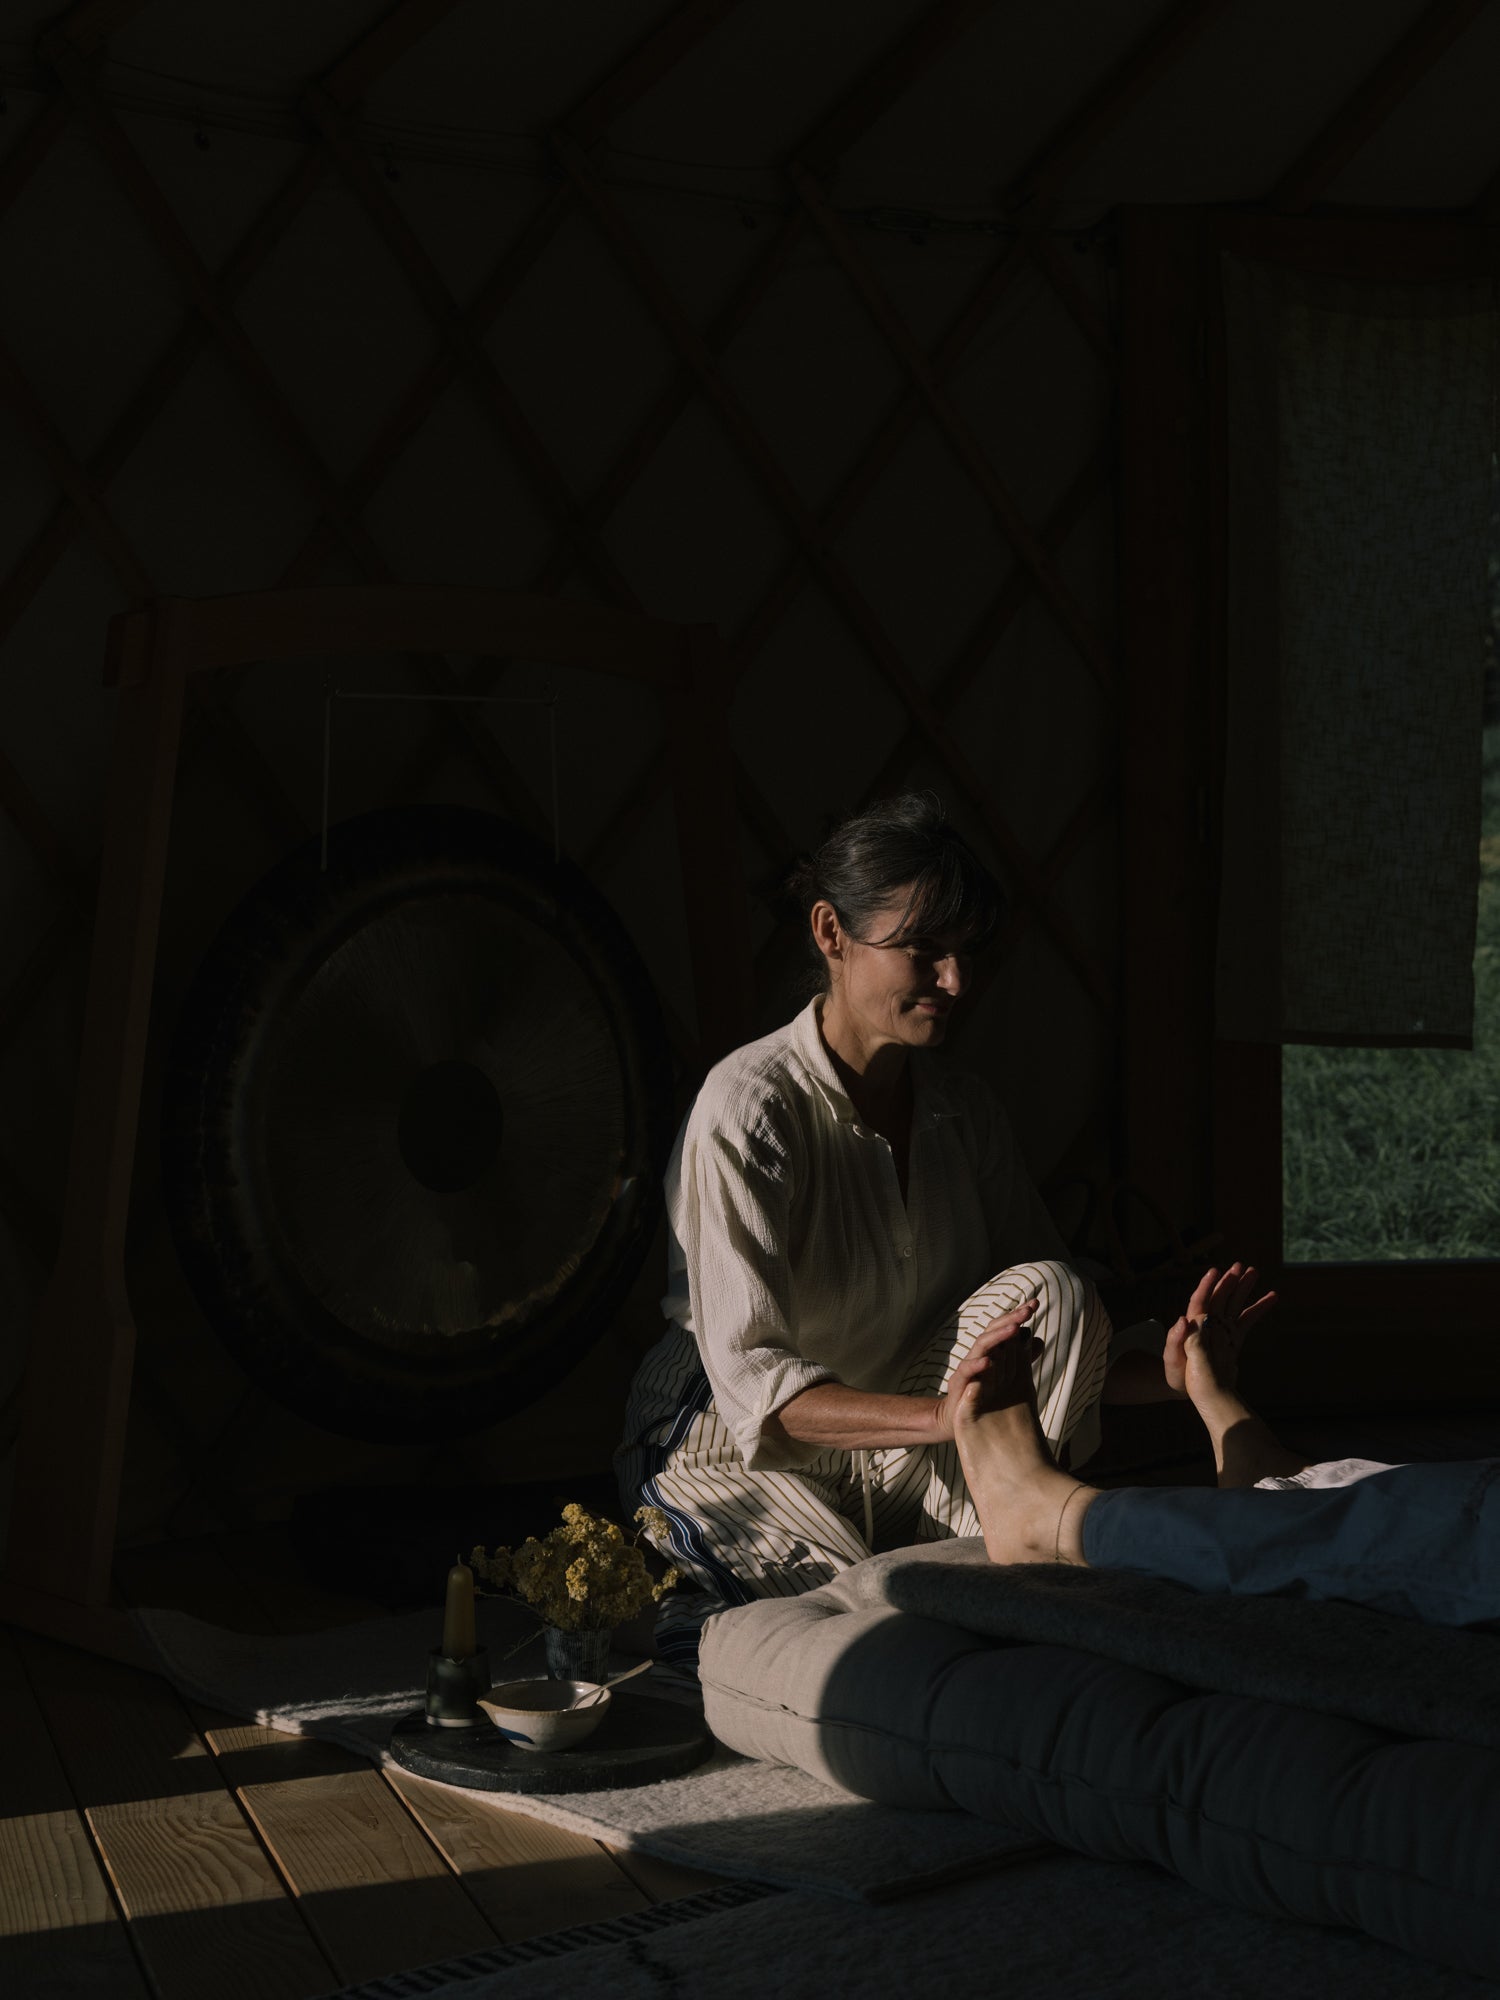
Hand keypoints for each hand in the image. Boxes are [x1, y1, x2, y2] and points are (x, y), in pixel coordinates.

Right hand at [934, 1297, 1040, 1439]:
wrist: (958, 1415)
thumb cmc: (984, 1391)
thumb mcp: (1005, 1373)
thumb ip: (1021, 1358)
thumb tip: (1038, 1341)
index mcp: (991, 1350)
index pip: (1004, 1326)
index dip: (1018, 1315)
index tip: (1034, 1303)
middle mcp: (979, 1353)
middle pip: (993, 1330)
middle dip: (1011, 1318)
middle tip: (1028, 1310)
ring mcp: (968, 1366)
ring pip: (981, 1345)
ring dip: (998, 1336)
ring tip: (1014, 1328)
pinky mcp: (958, 1383)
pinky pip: (966, 1371)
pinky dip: (977, 1365)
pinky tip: (989, 1361)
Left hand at [1163, 1262, 1276, 1395]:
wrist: (1188, 1390)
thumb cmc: (1176, 1376)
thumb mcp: (1172, 1360)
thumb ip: (1176, 1341)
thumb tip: (1182, 1320)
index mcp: (1193, 1327)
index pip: (1200, 1301)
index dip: (1206, 1286)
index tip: (1215, 1271)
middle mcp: (1208, 1325)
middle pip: (1219, 1298)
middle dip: (1229, 1281)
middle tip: (1242, 1265)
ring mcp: (1221, 1331)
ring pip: (1234, 1305)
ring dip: (1244, 1289)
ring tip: (1255, 1272)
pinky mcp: (1232, 1340)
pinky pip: (1247, 1320)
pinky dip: (1258, 1309)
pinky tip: (1271, 1298)